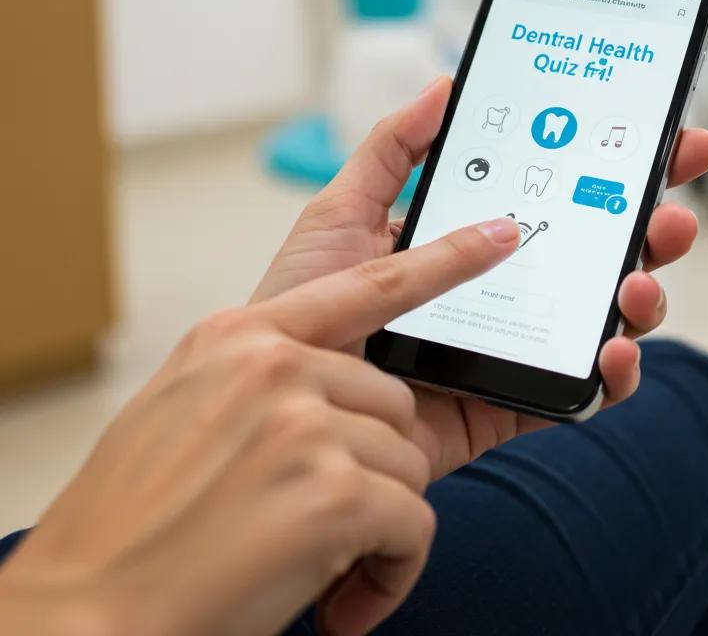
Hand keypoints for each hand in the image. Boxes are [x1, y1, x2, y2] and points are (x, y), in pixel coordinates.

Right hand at [0, 218, 519, 635]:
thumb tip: (350, 385)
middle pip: (393, 399)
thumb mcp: (192, 408)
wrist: (82, 616)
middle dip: (374, 461)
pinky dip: (390, 569)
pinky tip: (341, 594)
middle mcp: (272, 364)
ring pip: (407, 461)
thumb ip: (267, 378)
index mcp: (241, 334)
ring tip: (309, 555)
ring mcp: (301, 421)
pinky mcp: (331, 490)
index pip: (372, 280)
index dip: (446, 255)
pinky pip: (413, 522)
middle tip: (315, 512)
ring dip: (376, 519)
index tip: (501, 234)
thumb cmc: (138, 521)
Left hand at [252, 77, 707, 479]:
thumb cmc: (303, 308)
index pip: (562, 192)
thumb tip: (444, 84)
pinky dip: (612, 374)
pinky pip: (580, 390)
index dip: (617, 166)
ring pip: (605, 314)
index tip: (666, 137)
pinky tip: (610, 351)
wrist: (280, 406)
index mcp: (476, 234)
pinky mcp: (513, 401)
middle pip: (601, 249)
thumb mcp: (340, 214)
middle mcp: (508, 284)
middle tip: (675, 206)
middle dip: (654, 224)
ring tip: (640, 278)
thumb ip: (392, 150)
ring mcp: (517, 342)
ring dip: (645, 293)